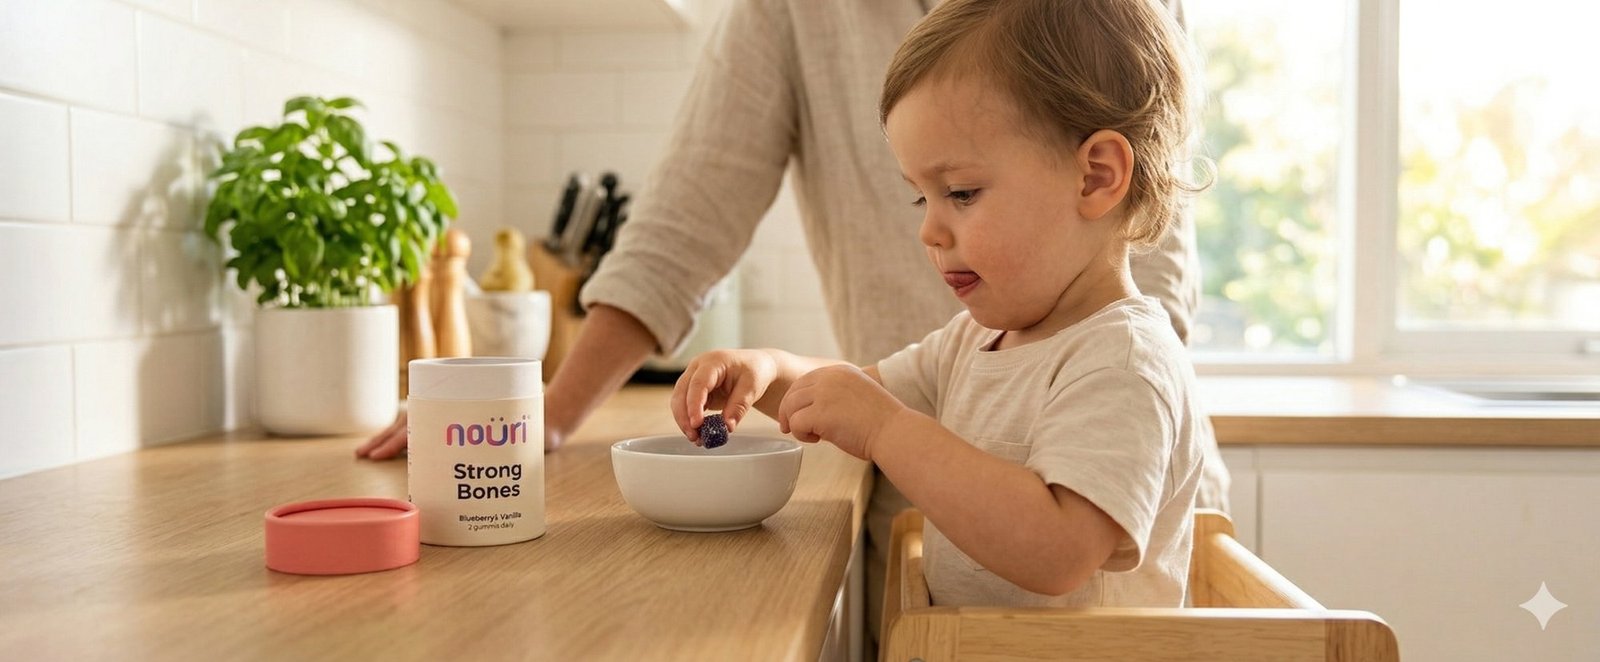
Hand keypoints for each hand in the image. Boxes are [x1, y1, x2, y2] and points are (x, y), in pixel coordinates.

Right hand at [357, 410, 568, 458]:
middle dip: (388, 438)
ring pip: (412, 423)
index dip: (408, 435)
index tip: (389, 451)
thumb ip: (533, 441)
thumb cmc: (540, 421)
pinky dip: (403, 438)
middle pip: (414, 420)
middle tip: (366, 455)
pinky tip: (386, 450)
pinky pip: (421, 427)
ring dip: (388, 438)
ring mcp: (450, 414)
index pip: (431, 419)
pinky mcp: (451, 423)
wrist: (548, 410)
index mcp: (467, 402)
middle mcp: (454, 405)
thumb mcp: (535, 432)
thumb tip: (535, 446)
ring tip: (365, 454)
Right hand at [671, 349, 778, 443]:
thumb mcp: (752, 387)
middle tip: (694, 436)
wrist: (755, 367)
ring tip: (696, 438)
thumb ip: (739, 406)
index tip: (696, 424)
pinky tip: (698, 433)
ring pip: (679, 400)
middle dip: (684, 416)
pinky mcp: (694, 390)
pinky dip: (689, 420)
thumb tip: (727, 426)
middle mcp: (698, 367)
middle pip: (681, 392)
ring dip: (684, 420)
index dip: (694, 404)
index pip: (698, 383)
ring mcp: (693, 377)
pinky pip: (685, 405)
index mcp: (713, 362)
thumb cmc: (754, 371)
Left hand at [777, 364, 902, 460]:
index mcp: (840, 371)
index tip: (796, 414)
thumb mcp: (858, 395)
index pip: (805, 380)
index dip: (796, 399)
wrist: (894, 433)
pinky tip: (817, 440)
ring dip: (795, 423)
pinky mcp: (820, 413)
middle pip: (793, 392)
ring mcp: (824, 394)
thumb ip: (837, 395)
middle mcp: (830, 378)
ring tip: (813, 435)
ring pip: (790, 407)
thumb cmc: (881, 423)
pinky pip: (796, 423)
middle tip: (790, 428)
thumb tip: (811, 409)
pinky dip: (801, 435)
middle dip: (788, 411)